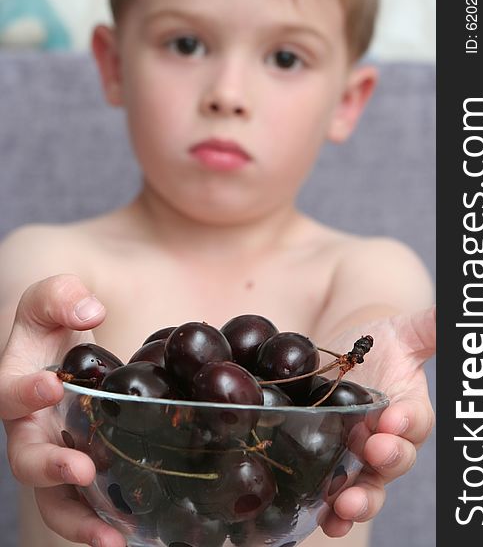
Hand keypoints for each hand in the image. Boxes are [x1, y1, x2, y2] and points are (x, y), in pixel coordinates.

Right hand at [0, 274, 125, 546]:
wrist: (66, 343)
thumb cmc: (56, 320)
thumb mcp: (54, 297)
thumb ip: (62, 297)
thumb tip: (90, 312)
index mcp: (16, 384)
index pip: (8, 394)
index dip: (24, 392)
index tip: (51, 384)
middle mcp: (31, 426)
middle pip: (26, 458)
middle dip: (51, 467)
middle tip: (82, 470)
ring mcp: (55, 448)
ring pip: (54, 495)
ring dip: (79, 518)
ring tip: (112, 537)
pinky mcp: (82, 461)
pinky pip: (86, 499)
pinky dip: (104, 518)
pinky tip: (133, 531)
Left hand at [319, 306, 435, 536]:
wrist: (343, 357)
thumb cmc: (377, 344)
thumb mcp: (402, 331)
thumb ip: (430, 328)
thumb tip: (455, 313)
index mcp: (407, 409)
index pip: (416, 421)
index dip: (407, 422)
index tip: (392, 418)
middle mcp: (388, 438)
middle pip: (395, 459)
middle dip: (387, 460)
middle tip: (374, 452)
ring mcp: (360, 456)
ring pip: (368, 486)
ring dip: (360, 500)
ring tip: (345, 505)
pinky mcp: (333, 463)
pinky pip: (336, 494)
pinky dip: (331, 511)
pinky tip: (323, 519)